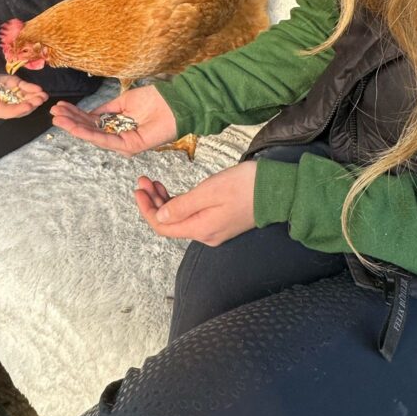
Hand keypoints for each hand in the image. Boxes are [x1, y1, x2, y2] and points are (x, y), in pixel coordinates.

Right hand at [0, 71, 48, 118]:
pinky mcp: (14, 86)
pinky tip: (39, 88)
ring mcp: (11, 95)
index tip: (28, 106)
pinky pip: (24, 89)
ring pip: (25, 99)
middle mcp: (5, 104)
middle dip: (31, 104)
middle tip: (40, 100)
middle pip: (20, 108)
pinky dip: (31, 88)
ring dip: (35, 98)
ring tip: (44, 96)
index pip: (8, 112)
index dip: (18, 109)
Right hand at [50, 85, 176, 154]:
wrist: (175, 102)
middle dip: (71, 121)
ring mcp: (124, 143)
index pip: (93, 122)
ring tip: (58, 118)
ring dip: (75, 127)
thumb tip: (90, 113)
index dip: (76, 115)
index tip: (60, 107)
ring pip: (94, 136)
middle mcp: (119, 137)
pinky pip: (105, 140)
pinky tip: (74, 126)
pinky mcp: (129, 146)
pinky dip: (88, 133)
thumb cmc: (155, 100)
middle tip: (54, 113)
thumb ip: (107, 109)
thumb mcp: (125, 102)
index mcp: (119, 126)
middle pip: (90, 130)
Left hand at [134, 161, 256, 244]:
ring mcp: (213, 228)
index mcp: (201, 229)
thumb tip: (159, 217)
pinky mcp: (220, 220)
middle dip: (153, 202)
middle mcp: (206, 234)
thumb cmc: (246, 186)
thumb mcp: (209, 191)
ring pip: (179, 218)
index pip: (162, 226)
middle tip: (144, 181)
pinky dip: (178, 202)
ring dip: (164, 201)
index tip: (138, 190)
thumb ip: (182, 206)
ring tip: (154, 182)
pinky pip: (191, 215)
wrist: (278, 190)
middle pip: (169, 223)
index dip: (146, 209)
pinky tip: (173, 191)